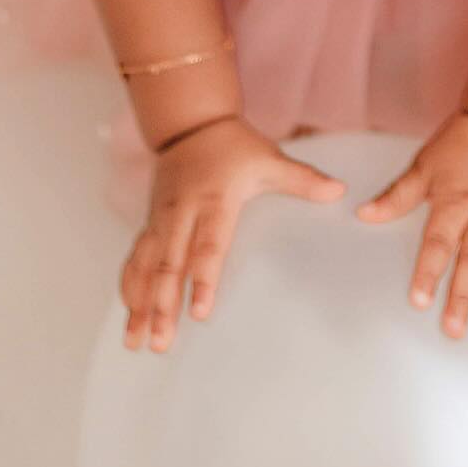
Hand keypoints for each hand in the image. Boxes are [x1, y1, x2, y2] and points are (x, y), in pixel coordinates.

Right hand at [121, 115, 345, 353]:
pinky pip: (135, 259)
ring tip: (134, 341)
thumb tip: (339, 191)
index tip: (199, 313)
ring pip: (146, 267)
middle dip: (162, 305)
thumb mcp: (270, 159)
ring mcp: (161, 219)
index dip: (203, 279)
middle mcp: (181, 213)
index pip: (208, 246)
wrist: (191, 124)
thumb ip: (302, 179)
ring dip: (139, 304)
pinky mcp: (150, 223)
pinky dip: (130, 287)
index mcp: (213, 200)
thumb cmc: (235, 146)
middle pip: (169, 264)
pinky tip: (128, 316)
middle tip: (162, 342)